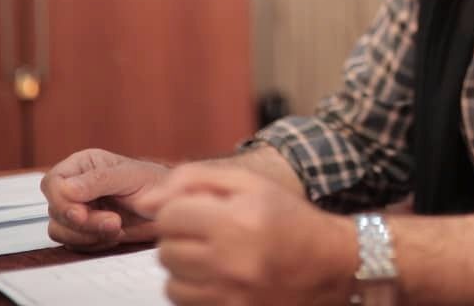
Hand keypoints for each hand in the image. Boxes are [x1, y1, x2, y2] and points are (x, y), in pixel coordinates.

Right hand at [41, 148, 167, 250]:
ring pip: (59, 229)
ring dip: (87, 234)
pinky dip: (92, 243)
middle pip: (55, 209)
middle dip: (82, 222)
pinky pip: (73, 243)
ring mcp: (79, 209)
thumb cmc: (154, 183)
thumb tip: (66, 188)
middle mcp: (76, 186)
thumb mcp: (129, 176)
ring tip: (117, 227)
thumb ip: (98, 180)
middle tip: (112, 222)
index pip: (52, 182)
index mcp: (83, 165)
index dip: (61, 201)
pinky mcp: (84, 230)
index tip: (81, 213)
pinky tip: (114, 235)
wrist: (168, 207)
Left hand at [140, 163, 355, 305]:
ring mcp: (231, 293)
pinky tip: (216, 275)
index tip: (199, 210)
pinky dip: (194, 289)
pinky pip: (185, 303)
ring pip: (171, 282)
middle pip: (166, 250)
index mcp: (237, 220)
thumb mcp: (248, 183)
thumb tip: (145, 202)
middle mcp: (231, 260)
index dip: (179, 209)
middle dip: (180, 237)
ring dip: (184, 266)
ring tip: (211, 255)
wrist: (328, 261)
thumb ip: (192, 180)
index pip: (169, 216)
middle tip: (207, 231)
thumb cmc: (286, 215)